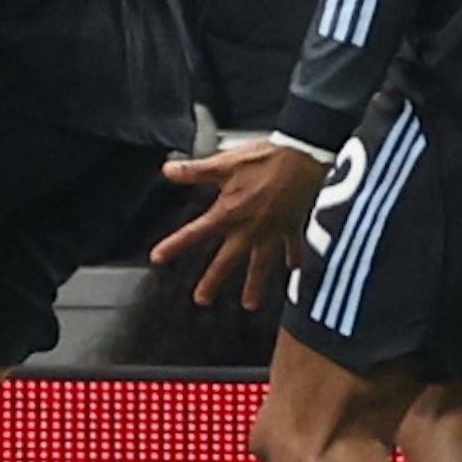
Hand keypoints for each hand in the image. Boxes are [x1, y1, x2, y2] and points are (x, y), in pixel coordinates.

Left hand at [152, 140, 328, 311]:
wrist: (303, 157)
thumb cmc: (265, 158)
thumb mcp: (224, 162)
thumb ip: (195, 171)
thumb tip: (168, 171)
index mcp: (229, 212)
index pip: (195, 233)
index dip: (174, 245)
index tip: (158, 258)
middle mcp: (249, 228)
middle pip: (227, 261)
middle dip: (213, 281)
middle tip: (201, 300)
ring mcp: (273, 231)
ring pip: (261, 265)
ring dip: (255, 285)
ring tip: (249, 304)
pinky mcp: (293, 226)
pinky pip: (292, 248)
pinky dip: (294, 259)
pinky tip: (293, 269)